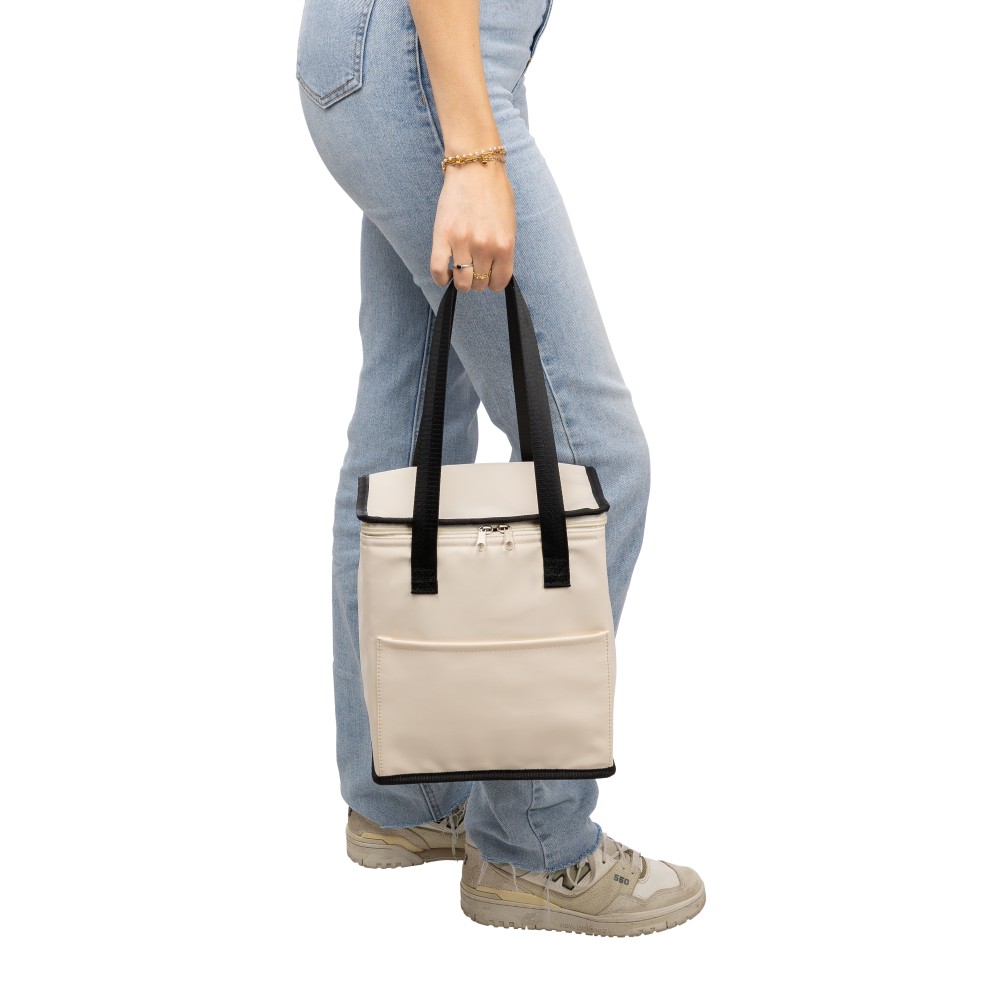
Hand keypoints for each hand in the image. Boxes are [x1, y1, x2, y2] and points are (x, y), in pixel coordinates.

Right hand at [429, 161, 514, 292]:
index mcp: (505, 245)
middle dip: (477, 280)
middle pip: (480, 283)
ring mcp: (463, 242)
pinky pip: (438, 270)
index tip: (489, 278)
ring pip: (461, 282)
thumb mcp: (509, 224)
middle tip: (473, 269)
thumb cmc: (495, 192)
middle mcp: (485, 247)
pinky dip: (440, 278)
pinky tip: (445, 274)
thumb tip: (496, 270)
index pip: (499, 282)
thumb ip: (503, 249)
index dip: (494, 283)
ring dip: (461, 282)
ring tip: (459, 271)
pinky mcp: (443, 236)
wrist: (475, 167)